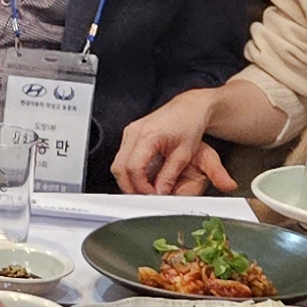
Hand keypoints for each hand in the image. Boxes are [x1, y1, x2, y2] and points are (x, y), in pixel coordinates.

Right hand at [111, 93, 236, 195]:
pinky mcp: (130, 134)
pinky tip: (143, 177)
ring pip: (118, 164)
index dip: (141, 186)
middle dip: (130, 186)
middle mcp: (134, 132)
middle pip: (119, 168)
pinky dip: (129, 170)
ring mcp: (130, 132)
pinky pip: (122, 157)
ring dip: (128, 179)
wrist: (189, 108)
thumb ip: (169, 176)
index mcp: (148, 135)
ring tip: (145, 189)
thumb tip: (159, 194)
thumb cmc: (189, 125)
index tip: (152, 196)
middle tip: (144, 197)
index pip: (134, 168)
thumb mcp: (183, 155)